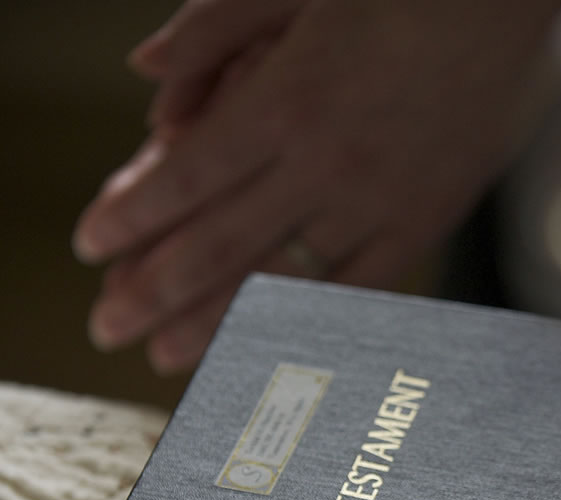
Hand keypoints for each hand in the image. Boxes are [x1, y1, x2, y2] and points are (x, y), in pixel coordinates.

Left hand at [73, 0, 558, 372]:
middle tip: (110, 330)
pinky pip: (357, 292)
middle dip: (155, 292)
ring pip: (284, 281)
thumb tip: (147, 75)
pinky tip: (269, 345)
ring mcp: (378, 205)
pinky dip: (307, 323)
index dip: (134, 217)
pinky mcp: (423, 225)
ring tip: (171, 360)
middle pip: (221, 243)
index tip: (93, 248)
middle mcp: (327, 164)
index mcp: (290, 98)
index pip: (188, 176)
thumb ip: (216, 27)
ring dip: (220, 325)